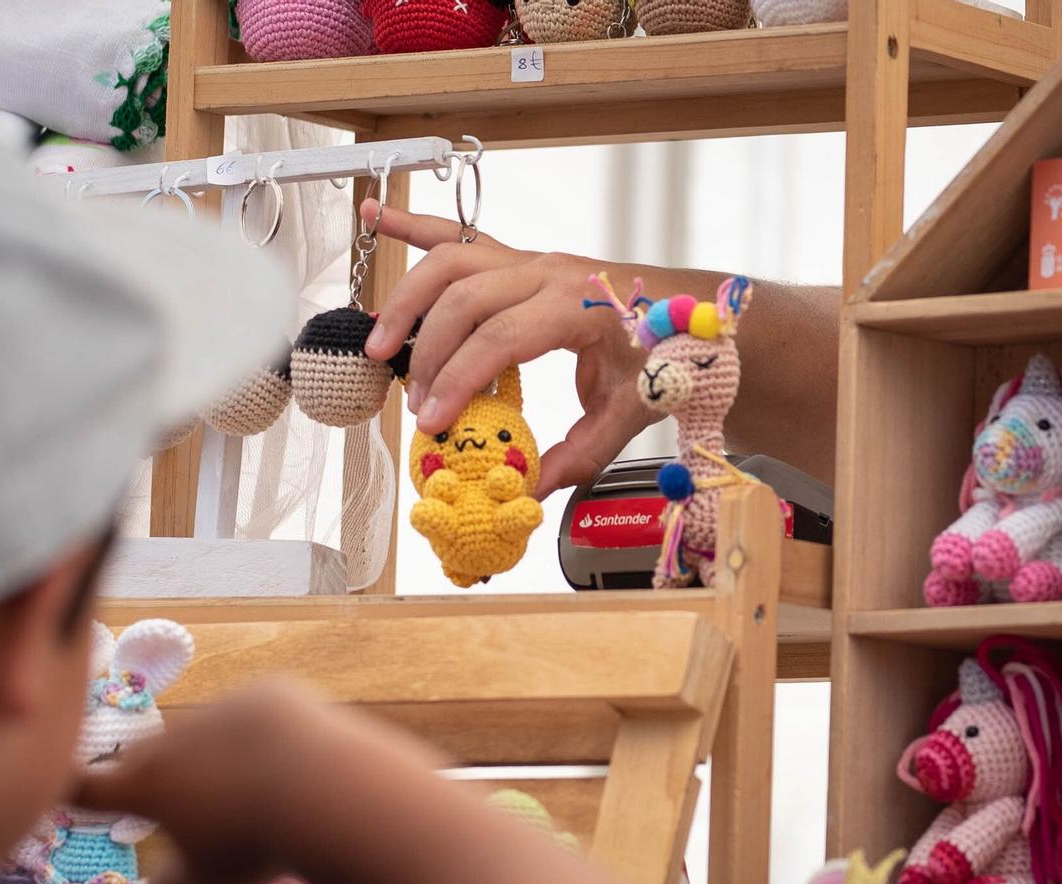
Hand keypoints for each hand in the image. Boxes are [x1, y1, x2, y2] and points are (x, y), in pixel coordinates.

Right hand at [70, 681, 433, 883]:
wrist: (323, 787)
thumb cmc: (257, 845)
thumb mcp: (209, 883)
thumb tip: (160, 881)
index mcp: (146, 785)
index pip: (89, 787)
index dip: (73, 790)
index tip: (59, 784)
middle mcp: (172, 738)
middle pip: (152, 757)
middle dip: (164, 780)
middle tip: (194, 808)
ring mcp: (219, 707)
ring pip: (208, 735)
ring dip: (222, 758)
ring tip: (266, 794)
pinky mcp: (265, 692)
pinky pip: (256, 717)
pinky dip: (266, 738)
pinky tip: (297, 766)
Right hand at [361, 200, 656, 498]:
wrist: (689, 309)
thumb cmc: (663, 354)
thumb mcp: (630, 411)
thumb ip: (580, 453)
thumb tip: (527, 489)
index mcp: (578, 305)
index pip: (501, 338)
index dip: (460, 380)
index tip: (433, 422)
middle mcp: (547, 272)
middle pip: (465, 298)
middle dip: (429, 353)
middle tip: (415, 405)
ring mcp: (528, 260)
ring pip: (451, 262)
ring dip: (408, 300)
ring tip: (379, 345)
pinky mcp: (516, 260)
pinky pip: (458, 237)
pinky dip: (412, 225)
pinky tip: (372, 217)